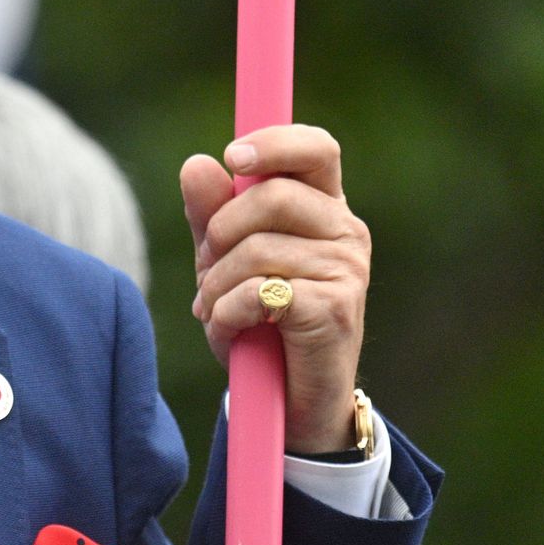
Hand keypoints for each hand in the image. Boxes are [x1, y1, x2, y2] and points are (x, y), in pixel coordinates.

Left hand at [181, 124, 369, 453]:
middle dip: (220, 231)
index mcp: (323, 207)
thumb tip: (197, 163)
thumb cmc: (259, 321)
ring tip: (215, 309)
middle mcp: (345, 231)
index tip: (233, 157)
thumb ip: (210, 212)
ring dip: (216, 284)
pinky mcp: (334, 309)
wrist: (289, 401)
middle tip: (207, 268)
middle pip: (272, 195)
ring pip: (256, 248)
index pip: (316, 148)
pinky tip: (229, 329)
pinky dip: (227, 312)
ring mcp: (346, 270)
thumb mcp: (224, 261)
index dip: (274, 143)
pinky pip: (258, 291)